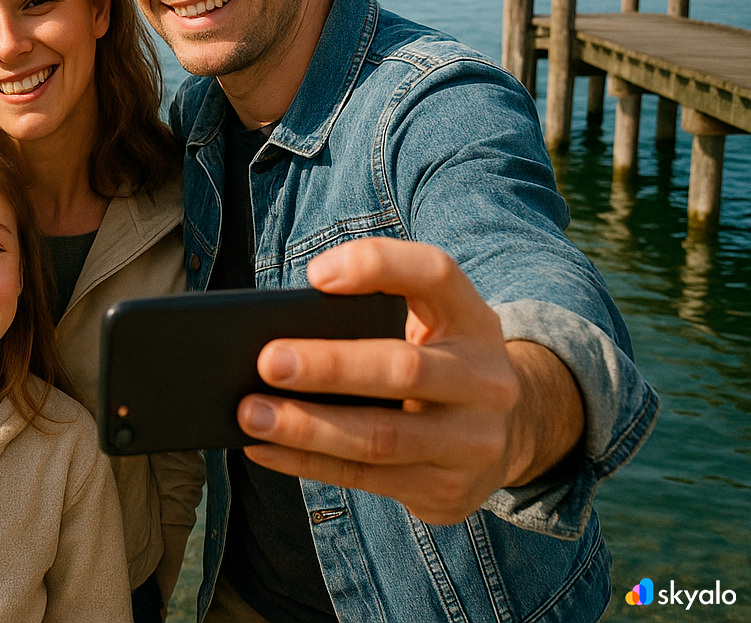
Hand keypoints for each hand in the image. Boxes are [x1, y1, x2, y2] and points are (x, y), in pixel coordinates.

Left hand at [237, 238, 583, 524]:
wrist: (507, 435)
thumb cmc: (436, 361)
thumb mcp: (428, 323)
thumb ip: (371, 311)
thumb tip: (278, 333)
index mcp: (471, 318)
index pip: (435, 274)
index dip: (377, 268)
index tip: (314, 275)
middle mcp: (484, 379)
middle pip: (403, 369)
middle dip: (329, 366)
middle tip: (267, 361)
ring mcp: (473, 441)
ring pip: (381, 437)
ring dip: (306, 427)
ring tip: (251, 413)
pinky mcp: (449, 490)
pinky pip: (367, 479)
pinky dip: (307, 463)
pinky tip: (263, 448)